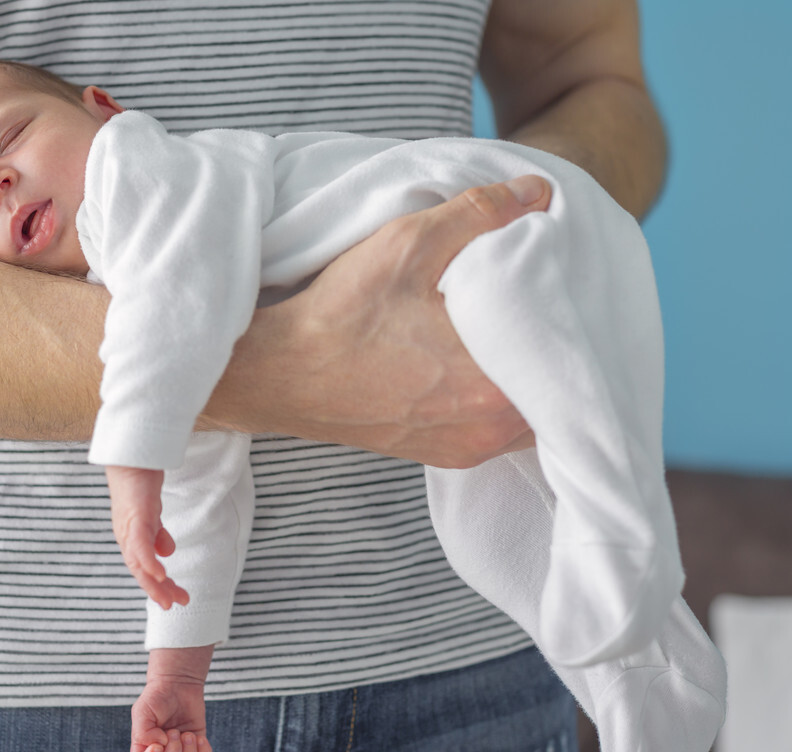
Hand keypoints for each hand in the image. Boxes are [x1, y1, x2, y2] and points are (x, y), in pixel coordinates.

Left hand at [105, 465, 185, 608]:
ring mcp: (129, 526)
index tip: (172, 599)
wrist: (131, 456)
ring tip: (168, 598)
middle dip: (157, 590)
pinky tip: (158, 574)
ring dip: (153, 583)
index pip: (143, 567)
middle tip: (173, 605)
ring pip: (139, 562)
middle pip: (140, 570)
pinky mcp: (135, 516)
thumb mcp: (152, 513)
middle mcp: (126, 536)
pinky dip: (148, 561)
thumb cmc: (140, 482)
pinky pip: (140, 544)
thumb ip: (157, 534)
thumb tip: (166, 553)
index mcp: (131, 537)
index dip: (156, 584)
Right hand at [131, 646, 214, 751]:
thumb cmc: (157, 696)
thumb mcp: (142, 710)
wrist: (178, 682)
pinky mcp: (196, 740)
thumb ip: (143, 733)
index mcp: (144, 743)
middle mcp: (161, 748)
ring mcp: (180, 746)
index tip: (158, 745)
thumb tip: (160, 745)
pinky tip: (199, 737)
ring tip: (188, 734)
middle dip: (173, 751)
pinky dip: (202, 750)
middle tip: (174, 731)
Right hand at [216, 176, 550, 467]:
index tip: (568, 282)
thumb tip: (537, 192)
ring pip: (530, 413)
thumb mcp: (407, 244)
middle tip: (551, 301)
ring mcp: (465, 448)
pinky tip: (483, 365)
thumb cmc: (340, 314)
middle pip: (557, 387)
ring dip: (530, 375)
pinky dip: (502, 398)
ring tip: (518, 332)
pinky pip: (496, 428)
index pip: (570, 349)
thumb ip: (480, 214)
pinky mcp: (442, 454)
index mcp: (492, 384)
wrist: (280, 374)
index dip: (575, 311)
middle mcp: (488, 430)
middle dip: (557, 344)